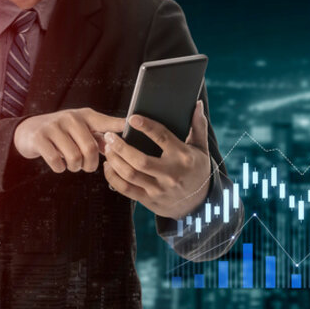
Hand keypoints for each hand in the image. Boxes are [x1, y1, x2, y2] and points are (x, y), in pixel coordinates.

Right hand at [13, 107, 123, 172]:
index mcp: (85, 116)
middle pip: (90, 148)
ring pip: (74, 157)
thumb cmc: (63, 133)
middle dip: (91, 164)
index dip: (119, 125)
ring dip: (75, 167)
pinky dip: (60, 168)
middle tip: (87, 167)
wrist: (30, 131)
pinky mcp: (40, 138)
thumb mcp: (82, 130)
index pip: (105, 121)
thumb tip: (120, 148)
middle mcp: (70, 118)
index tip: (131, 127)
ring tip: (72, 164)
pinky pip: (55, 160)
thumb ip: (100, 139)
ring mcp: (54, 126)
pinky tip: (59, 165)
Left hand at [103, 100, 211, 218]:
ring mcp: (159, 189)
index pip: (162, 137)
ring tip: (108, 148)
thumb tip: (197, 104)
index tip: (132, 119)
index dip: (146, 126)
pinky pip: (125, 189)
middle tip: (109, 135)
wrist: (199, 204)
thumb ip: (198, 126)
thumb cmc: (198, 170)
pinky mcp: (149, 200)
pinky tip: (109, 166)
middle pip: (140, 160)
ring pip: (130, 174)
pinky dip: (113, 177)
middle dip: (121, 147)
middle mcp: (171, 174)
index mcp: (183, 156)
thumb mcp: (202, 148)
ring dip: (115, 160)